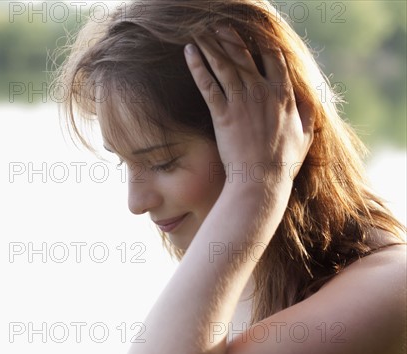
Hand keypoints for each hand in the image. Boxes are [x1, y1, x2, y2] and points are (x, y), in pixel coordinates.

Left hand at [183, 27, 313, 188]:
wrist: (261, 180)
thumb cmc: (283, 163)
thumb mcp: (305, 136)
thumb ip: (308, 115)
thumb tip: (312, 101)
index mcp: (284, 96)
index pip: (274, 59)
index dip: (263, 43)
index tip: (255, 33)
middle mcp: (262, 92)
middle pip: (245, 55)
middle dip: (231, 37)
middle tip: (220, 24)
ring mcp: (242, 101)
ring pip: (224, 64)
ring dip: (211, 44)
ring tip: (201, 30)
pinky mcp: (222, 113)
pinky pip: (208, 84)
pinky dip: (197, 66)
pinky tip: (189, 52)